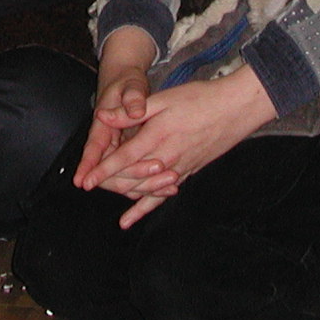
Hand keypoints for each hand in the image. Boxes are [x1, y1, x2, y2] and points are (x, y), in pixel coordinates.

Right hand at [75, 27, 158, 189]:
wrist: (127, 83)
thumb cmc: (126, 83)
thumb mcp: (130, 85)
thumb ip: (132, 97)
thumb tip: (135, 110)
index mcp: (103, 125)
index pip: (92, 148)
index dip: (87, 165)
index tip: (82, 181)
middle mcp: (108, 142)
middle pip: (108, 170)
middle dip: (130, 176)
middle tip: (155, 171)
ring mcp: (117, 151)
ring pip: (122, 177)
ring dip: (143, 184)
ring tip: (169, 183)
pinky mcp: (129, 156)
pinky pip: (134, 177)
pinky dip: (148, 186)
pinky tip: (166, 190)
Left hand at [82, 66, 277, 228]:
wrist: (234, 109)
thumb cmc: (199, 99)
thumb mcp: (162, 99)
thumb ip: (131, 112)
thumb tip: (103, 116)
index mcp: (157, 137)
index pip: (123, 159)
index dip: (102, 170)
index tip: (85, 181)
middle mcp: (166, 158)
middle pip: (131, 178)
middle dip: (108, 182)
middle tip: (87, 183)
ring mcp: (178, 169)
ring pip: (144, 189)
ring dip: (123, 192)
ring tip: (104, 193)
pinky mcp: (187, 173)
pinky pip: (161, 195)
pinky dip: (144, 207)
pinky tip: (130, 220)